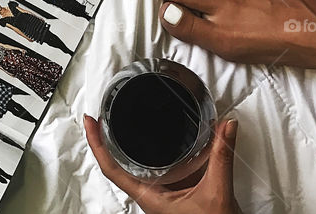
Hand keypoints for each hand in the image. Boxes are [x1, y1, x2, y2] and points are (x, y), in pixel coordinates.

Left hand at [85, 116, 241, 213]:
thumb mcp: (217, 191)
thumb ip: (220, 157)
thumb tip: (224, 127)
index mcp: (150, 198)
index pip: (112, 170)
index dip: (97, 145)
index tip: (90, 123)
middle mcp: (151, 198)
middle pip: (118, 166)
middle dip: (106, 142)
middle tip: (99, 118)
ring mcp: (161, 197)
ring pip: (137, 169)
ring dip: (127, 147)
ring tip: (119, 123)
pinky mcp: (174, 195)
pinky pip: (157, 171)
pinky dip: (155, 153)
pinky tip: (160, 143)